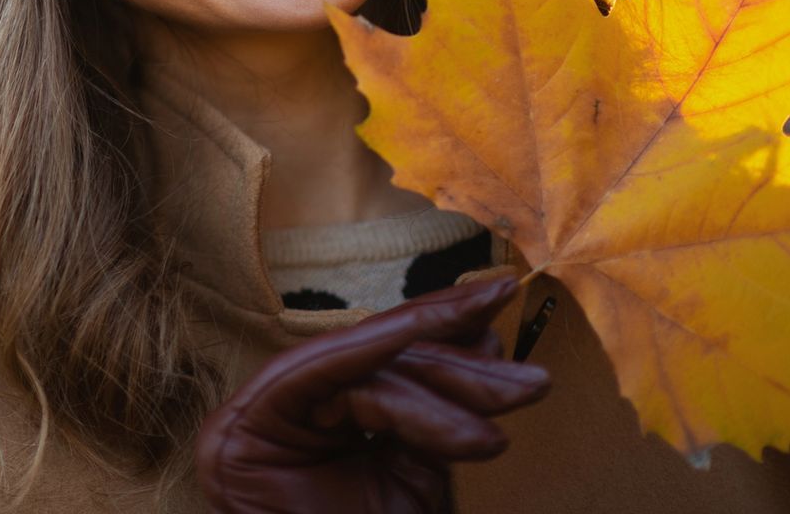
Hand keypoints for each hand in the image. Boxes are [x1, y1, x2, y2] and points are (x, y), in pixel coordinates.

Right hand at [195, 274, 550, 513]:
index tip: (505, 309)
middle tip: (534, 384)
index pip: (398, 365)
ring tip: (498, 425)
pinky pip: (327, 366)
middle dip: (466, 369)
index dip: (452, 332)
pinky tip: (424, 327)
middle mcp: (305, 399)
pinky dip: (378, 344)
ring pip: (371, 369)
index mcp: (334, 412)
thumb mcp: (412, 480)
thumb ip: (436, 420)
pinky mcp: (255, 408)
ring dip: (444, 387)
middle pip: (390, 363)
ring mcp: (275, 401)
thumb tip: (483, 341)